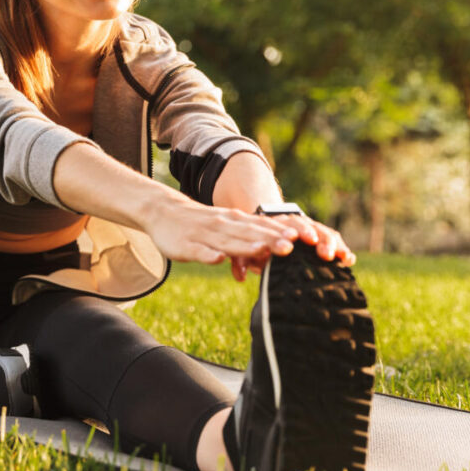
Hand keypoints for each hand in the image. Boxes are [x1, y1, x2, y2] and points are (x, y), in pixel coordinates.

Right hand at [140, 198, 297, 267]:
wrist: (164, 212)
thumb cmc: (200, 224)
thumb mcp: (226, 227)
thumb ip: (248, 237)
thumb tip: (275, 249)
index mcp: (235, 222)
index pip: (263, 227)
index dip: (283, 232)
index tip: (305, 239)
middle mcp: (223, 225)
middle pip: (250, 233)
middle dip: (271, 239)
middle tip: (292, 246)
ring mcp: (205, 235)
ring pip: (228, 241)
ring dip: (245, 246)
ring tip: (263, 251)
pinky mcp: (187, 246)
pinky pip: (199, 251)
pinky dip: (209, 255)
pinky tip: (219, 259)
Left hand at [228, 213, 355, 281]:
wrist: (267, 225)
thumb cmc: (255, 243)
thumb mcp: (244, 250)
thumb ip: (241, 261)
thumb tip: (240, 276)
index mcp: (273, 224)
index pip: (280, 227)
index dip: (285, 236)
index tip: (291, 245)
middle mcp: (293, 223)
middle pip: (305, 227)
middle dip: (316, 239)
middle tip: (323, 252)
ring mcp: (308, 227)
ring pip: (322, 231)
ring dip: (332, 243)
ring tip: (340, 256)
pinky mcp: (320, 235)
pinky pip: (332, 238)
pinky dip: (341, 247)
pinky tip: (349, 259)